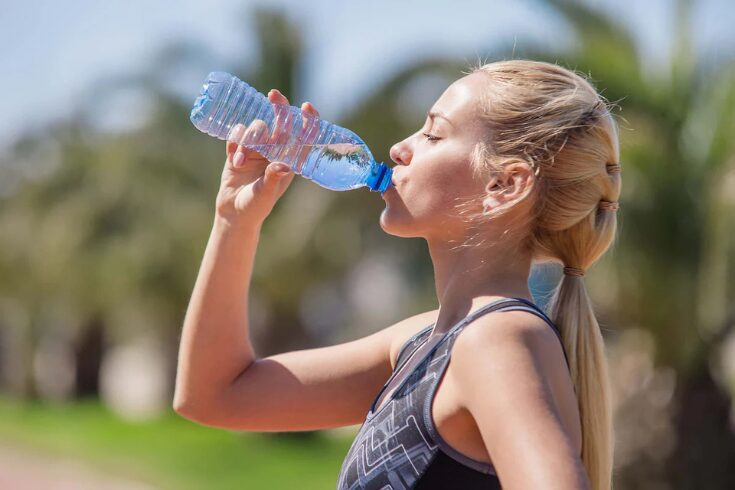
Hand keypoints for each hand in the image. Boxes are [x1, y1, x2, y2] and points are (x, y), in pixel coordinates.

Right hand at [214, 89, 320, 226]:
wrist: (234, 212)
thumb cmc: (256, 206)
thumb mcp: (265, 194)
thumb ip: (273, 178)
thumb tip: (284, 165)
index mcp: (289, 160)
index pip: (304, 136)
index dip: (308, 120)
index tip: (307, 106)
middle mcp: (275, 151)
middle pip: (281, 122)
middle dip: (279, 106)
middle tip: (274, 94)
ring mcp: (257, 148)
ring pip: (256, 127)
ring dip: (247, 140)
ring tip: (240, 163)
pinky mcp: (239, 148)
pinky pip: (237, 134)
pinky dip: (235, 143)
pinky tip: (234, 161)